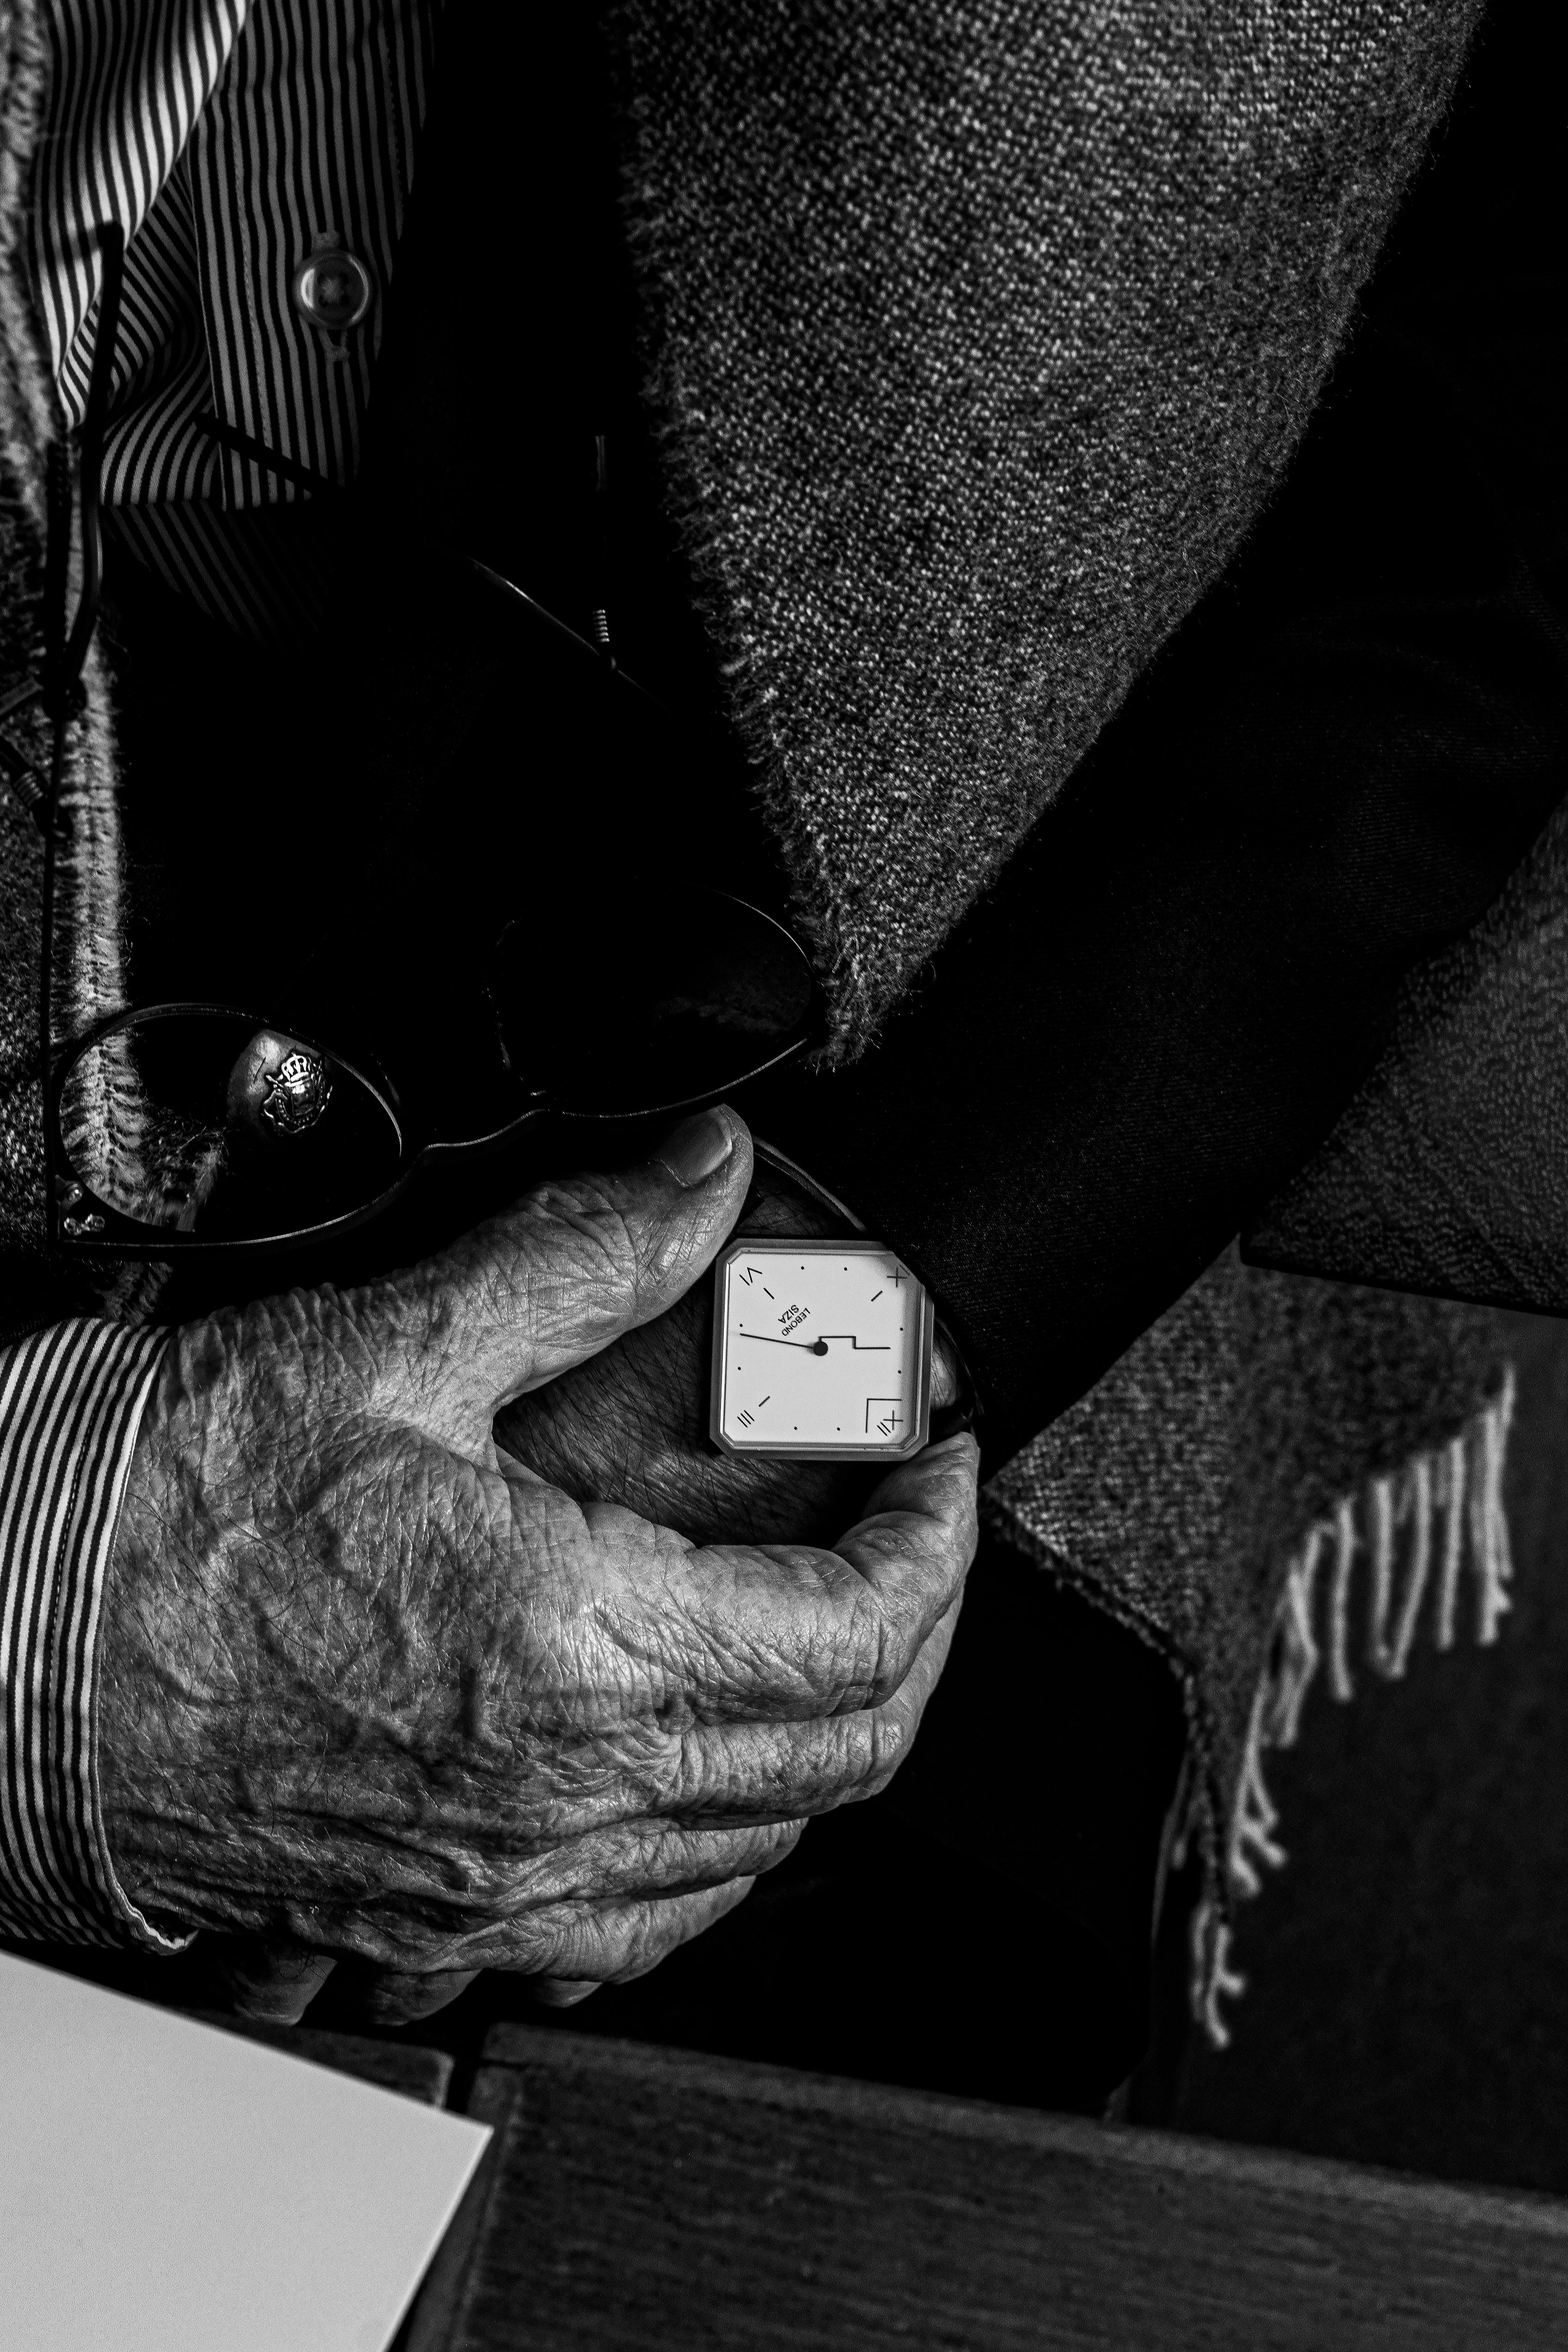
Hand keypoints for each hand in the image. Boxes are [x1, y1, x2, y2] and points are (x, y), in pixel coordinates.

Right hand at [99, 1109, 978, 2025]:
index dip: (938, 1540)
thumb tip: (695, 1181)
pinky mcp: (444, 1909)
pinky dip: (721, 1845)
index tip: (935, 1471)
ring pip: (762, 1845)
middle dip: (917, 1628)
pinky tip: (707, 1777)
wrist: (8, 1649)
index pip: (860, 1631)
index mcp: (572, 1643)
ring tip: (827, 1626)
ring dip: (829, 1731)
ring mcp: (504, 1873)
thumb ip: (584, 1255)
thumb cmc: (159, 1524)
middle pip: (844, 1748)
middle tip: (908, 1534)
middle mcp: (556, 1788)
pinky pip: (649, 1922)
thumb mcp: (394, 1343)